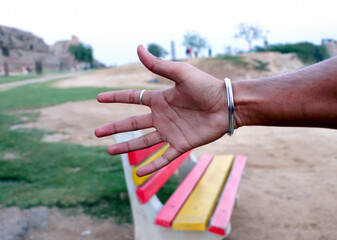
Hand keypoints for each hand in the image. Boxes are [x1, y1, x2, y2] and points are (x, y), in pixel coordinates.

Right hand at [95, 45, 229, 176]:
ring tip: (110, 152)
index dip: (116, 98)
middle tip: (96, 132)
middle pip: (133, 123)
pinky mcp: (181, 144)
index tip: (99, 98)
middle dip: (114, 127)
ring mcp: (170, 132)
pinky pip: (164, 157)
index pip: (132, 98)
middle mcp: (162, 117)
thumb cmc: (206, 87)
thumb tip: (138, 47)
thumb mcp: (180, 73)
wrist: (226, 105)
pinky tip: (138, 173)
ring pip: (143, 142)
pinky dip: (152, 165)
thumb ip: (158, 65)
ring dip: (127, 147)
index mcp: (160, 100)